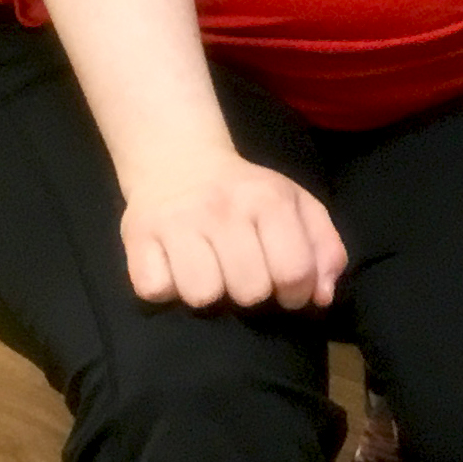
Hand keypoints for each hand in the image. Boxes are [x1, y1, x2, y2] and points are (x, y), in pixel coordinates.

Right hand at [118, 148, 346, 310]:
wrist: (181, 163)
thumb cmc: (248, 195)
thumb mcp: (298, 207)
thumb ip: (324, 249)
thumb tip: (322, 298)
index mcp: (271, 200)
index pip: (294, 271)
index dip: (296, 294)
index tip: (288, 292)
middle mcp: (224, 209)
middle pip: (250, 291)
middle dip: (252, 295)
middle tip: (245, 277)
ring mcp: (179, 222)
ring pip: (202, 296)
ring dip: (209, 295)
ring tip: (210, 273)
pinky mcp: (138, 237)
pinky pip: (155, 291)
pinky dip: (166, 288)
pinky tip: (174, 269)